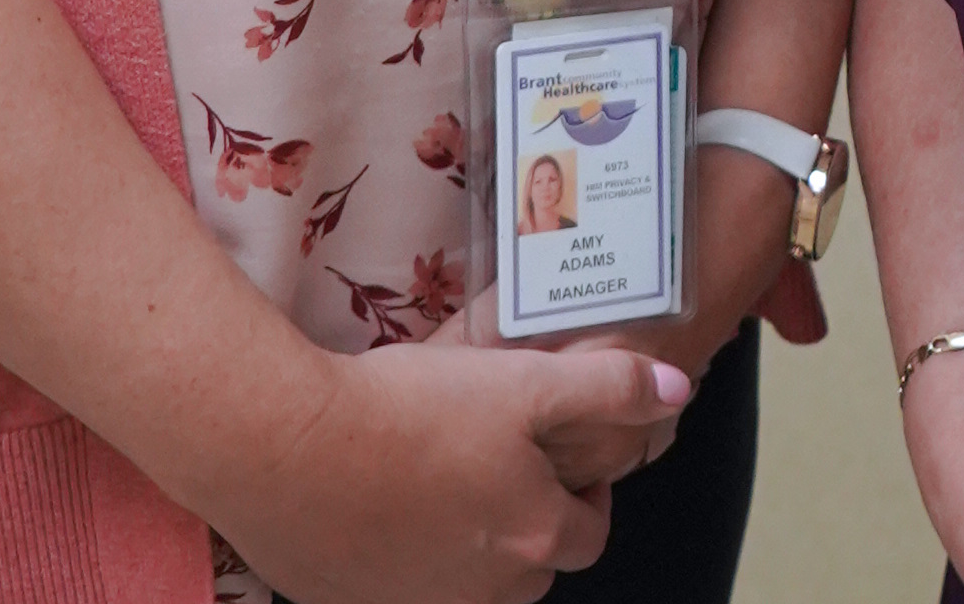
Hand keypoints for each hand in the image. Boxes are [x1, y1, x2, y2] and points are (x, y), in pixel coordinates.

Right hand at [204, 333, 687, 603]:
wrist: (286, 448)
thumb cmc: (412, 409)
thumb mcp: (524, 381)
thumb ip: (608, 386)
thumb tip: (677, 389)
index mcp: (532, 541)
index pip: (589, 534)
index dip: (582, 492)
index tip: (555, 451)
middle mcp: (485, 591)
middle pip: (530, 565)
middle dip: (526, 519)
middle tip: (495, 455)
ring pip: (469, 579)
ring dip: (467, 537)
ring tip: (438, 469)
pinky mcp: (358, 603)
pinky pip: (403, 584)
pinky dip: (405, 551)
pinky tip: (383, 495)